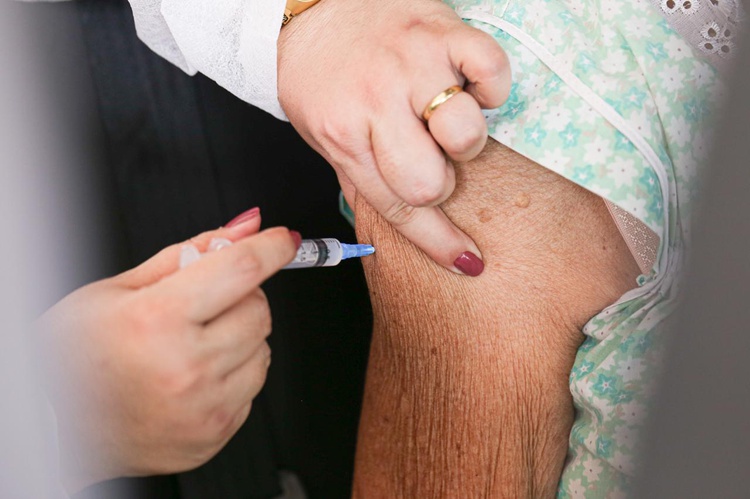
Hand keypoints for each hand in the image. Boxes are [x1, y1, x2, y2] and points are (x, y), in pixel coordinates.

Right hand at [33, 209, 298, 492]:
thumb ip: (190, 253)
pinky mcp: (214, 432)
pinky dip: (233, 373)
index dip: (270, 247)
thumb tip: (245, 227)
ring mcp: (203, 406)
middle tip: (205, 303)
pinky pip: (253, 387)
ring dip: (240, 336)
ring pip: (263, 348)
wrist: (59, 427)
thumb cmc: (77, 358)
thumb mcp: (117, 289)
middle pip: (258, 309)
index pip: (240, 268)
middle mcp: (185, 366)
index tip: (282, 240)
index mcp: (156, 320)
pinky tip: (194, 375)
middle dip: (241, 296)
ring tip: (192, 344)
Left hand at [278, 0, 510, 275]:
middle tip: (429, 158)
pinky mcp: (442, 29)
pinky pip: (493, 71)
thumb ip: (365, 178)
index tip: (467, 261)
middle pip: (431, 182)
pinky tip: (467, 84)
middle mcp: (376, 102)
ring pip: (465, 133)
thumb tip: (413, 228)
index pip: (397, 208)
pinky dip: (490, 86)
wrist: (313, 7)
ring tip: (445, 119)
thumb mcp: (327, 136)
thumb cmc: (324, 77)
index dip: (438, 243)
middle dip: (438, 181)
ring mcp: (411, 64)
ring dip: (463, 137)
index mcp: (343, 136)